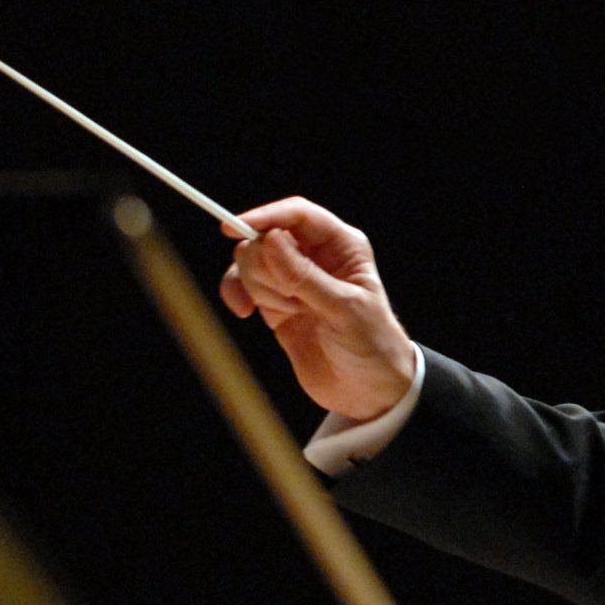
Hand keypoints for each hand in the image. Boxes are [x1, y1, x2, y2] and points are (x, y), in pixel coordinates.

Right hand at [221, 197, 417, 422]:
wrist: (368, 389)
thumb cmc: (371, 343)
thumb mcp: (343, 309)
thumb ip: (305, 276)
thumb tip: (271, 239)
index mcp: (343, 246)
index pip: (298, 215)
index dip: (266, 217)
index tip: (233, 227)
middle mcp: (317, 256)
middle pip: (267, 237)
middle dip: (264, 266)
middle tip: (288, 298)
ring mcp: (293, 279)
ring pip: (251, 262)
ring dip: (259, 287)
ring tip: (290, 313)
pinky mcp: (276, 303)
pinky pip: (243, 284)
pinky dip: (237, 294)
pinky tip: (245, 312)